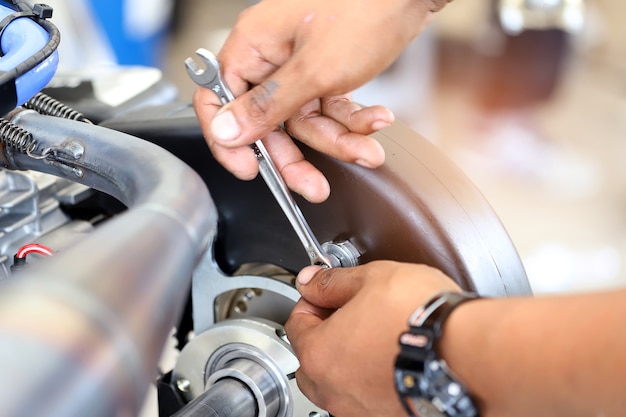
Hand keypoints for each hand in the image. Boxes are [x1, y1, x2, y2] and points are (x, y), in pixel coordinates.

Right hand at [193, 0, 434, 201]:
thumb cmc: (364, 9)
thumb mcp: (313, 69)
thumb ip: (267, 106)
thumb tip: (224, 131)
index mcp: (253, 46)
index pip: (218, 100)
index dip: (229, 139)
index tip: (248, 169)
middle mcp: (272, 57)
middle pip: (268, 122)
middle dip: (296, 157)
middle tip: (314, 186)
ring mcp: (301, 65)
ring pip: (305, 121)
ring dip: (338, 139)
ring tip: (367, 150)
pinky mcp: (327, 71)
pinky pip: (329, 108)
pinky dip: (352, 120)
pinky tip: (376, 120)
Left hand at [284, 261, 461, 416]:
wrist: (471, 355)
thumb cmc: (423, 319)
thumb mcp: (372, 279)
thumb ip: (333, 281)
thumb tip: (312, 280)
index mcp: (319, 354)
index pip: (296, 323)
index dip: (312, 299)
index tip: (326, 291)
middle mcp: (334, 390)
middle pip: (313, 357)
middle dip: (326, 332)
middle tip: (352, 312)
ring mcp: (360, 410)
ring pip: (339, 382)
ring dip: (348, 358)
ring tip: (378, 334)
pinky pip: (366, 397)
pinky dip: (371, 379)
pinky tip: (393, 358)